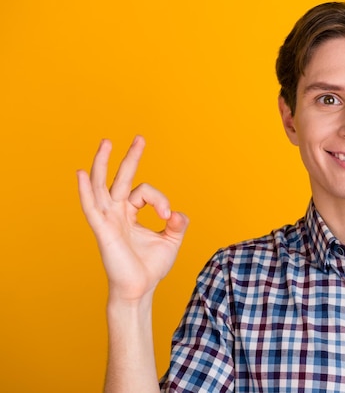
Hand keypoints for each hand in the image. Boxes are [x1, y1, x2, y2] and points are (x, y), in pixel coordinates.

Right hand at [77, 136, 188, 303]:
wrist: (139, 289)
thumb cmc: (150, 268)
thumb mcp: (171, 242)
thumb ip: (177, 224)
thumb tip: (178, 213)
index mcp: (130, 214)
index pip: (144, 192)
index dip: (160, 199)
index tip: (169, 215)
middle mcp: (116, 213)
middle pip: (121, 179)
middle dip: (130, 158)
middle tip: (140, 138)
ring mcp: (108, 220)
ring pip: (102, 186)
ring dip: (104, 164)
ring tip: (107, 142)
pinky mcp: (102, 229)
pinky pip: (91, 206)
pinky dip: (85, 190)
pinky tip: (81, 173)